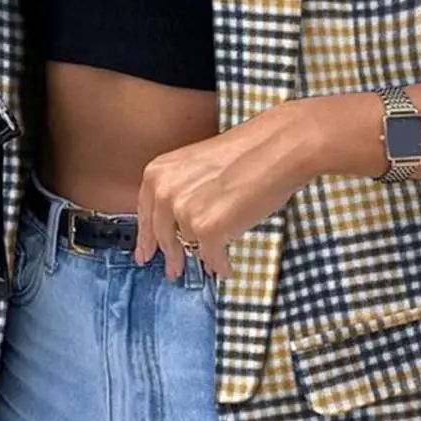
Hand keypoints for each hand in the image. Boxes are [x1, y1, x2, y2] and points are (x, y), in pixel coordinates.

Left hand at [133, 102, 314, 280]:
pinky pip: (211, 257)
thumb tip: (180, 223)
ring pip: (190, 246)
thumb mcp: (195, 166)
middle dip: (171, 256)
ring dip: (203, 255)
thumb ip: (180, 191)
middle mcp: (165, 193)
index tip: (144, 254)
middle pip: (164, 237)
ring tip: (214, 260)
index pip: (146, 214)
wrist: (276, 149)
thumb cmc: (246, 152)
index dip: (146, 238)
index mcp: (158, 173)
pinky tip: (226, 267)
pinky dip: (221, 264)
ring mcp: (185, 213)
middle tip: (173, 271)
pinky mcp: (208, 231)